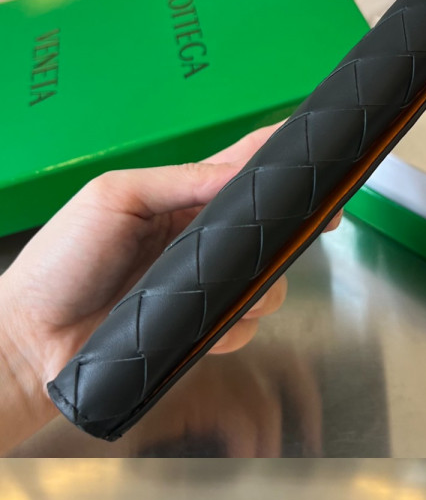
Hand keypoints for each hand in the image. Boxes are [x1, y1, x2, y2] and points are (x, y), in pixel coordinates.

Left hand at [0, 137, 287, 450]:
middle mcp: (195, 242)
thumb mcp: (113, 198)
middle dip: (286, 231)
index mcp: (177, 199)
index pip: (240, 171)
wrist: (32, 337)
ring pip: (265, 282)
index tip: (319, 162)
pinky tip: (207, 325)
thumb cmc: (59, 262)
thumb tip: (237, 171)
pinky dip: (233, 326)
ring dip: (261, 283)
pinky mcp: (197, 331)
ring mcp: (199, 289)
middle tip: (302, 226)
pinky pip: (241, 327)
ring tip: (226, 287)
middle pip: (268, 230)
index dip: (283, 162)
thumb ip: (179, 181)